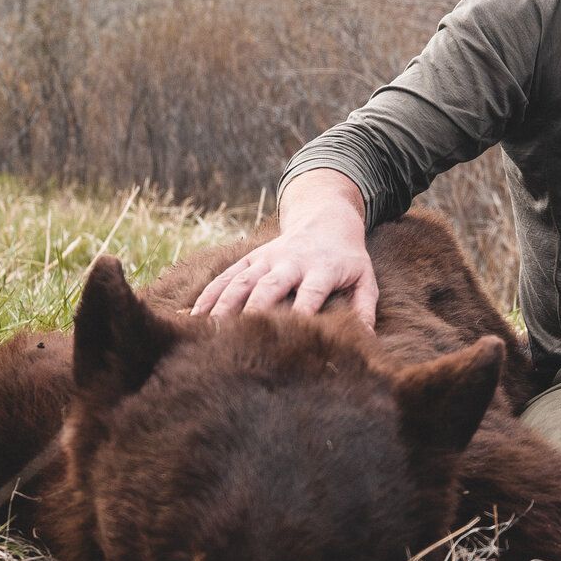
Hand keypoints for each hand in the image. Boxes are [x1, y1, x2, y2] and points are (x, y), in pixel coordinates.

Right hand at [191, 228, 378, 326]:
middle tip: (236, 339)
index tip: (289, 337)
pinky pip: (226, 276)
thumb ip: (364, 308)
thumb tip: (366, 342)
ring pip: (241, 281)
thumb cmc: (347, 258)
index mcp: (322, 268)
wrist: (325, 218)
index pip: (310, 293)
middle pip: (268, 286)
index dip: (300, 313)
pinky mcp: (251, 258)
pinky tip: (193, 316)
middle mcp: (291, 261)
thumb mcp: (364, 278)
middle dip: (252, 311)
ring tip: (207, 332)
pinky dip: (209, 295)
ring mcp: (267, 258)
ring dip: (223, 305)